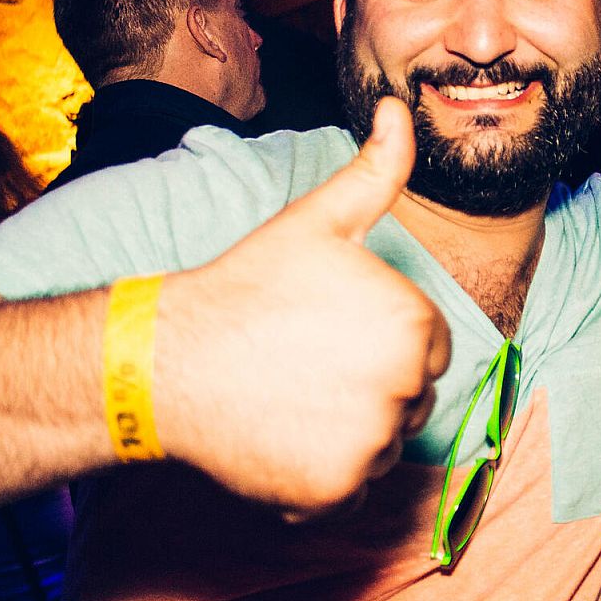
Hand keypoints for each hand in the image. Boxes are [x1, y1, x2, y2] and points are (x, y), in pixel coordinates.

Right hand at [155, 98, 449, 518]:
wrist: (168, 359)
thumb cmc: (248, 285)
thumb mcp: (318, 220)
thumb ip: (376, 170)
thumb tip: (398, 109)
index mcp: (415, 321)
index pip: (432, 347)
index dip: (384, 339)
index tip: (333, 331)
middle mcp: (406, 386)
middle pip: (413, 397)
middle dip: (373, 385)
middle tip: (307, 363)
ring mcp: (371, 443)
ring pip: (385, 444)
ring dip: (351, 431)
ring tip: (292, 396)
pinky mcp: (337, 491)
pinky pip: (351, 489)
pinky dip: (323, 475)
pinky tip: (279, 435)